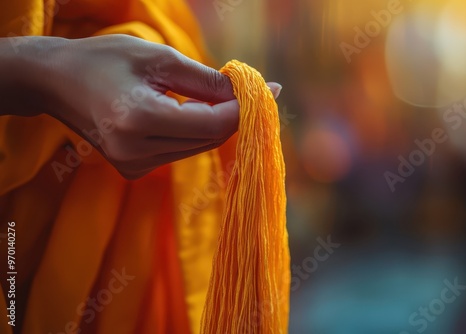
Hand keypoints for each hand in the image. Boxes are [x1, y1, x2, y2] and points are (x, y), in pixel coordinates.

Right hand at [0, 35, 281, 178]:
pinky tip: (187, 111)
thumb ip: (208, 80)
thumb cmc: (106, 60)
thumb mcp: (160, 58)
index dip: (246, 108)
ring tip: (214, 95)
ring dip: (215, 122)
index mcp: (140, 120)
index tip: (270, 89)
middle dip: (234, 114)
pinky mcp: (134, 170)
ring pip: (199, 147)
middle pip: (210, 139)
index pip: (214, 124)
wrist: (58, 83)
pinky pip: (181, 151)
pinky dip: (195, 132)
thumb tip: (256, 91)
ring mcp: (134, 166)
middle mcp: (137, 152)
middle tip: (249, 88)